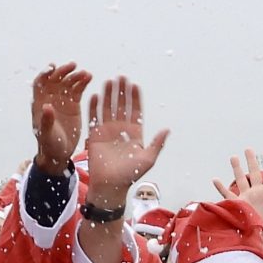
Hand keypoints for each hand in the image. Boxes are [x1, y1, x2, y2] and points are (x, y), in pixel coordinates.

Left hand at [30, 62, 92, 169]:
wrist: (60, 153)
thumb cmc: (49, 144)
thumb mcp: (47, 134)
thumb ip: (46, 121)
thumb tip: (46, 107)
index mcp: (40, 102)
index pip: (40, 83)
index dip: (45, 74)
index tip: (52, 68)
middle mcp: (50, 98)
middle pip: (55, 79)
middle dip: (63, 71)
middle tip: (73, 66)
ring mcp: (62, 99)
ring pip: (68, 82)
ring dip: (75, 75)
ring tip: (85, 73)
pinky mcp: (74, 104)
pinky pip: (78, 89)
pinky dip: (83, 82)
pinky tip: (89, 77)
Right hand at [83, 76, 169, 205]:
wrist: (110, 186)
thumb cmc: (130, 175)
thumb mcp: (148, 159)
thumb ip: (157, 143)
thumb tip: (167, 129)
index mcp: (134, 133)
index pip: (135, 111)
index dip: (135, 98)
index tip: (135, 85)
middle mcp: (120, 130)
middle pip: (121, 106)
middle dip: (121, 92)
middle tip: (121, 77)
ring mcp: (107, 131)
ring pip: (108, 108)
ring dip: (108, 95)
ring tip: (109, 82)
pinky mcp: (95, 135)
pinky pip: (94, 117)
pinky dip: (94, 106)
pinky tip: (95, 95)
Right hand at [211, 149, 262, 233]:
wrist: (261, 238)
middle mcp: (258, 193)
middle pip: (254, 172)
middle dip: (251, 160)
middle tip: (248, 149)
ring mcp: (247, 198)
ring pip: (241, 179)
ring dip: (237, 168)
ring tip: (234, 157)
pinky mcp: (238, 204)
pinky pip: (228, 194)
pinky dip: (221, 187)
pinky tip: (215, 180)